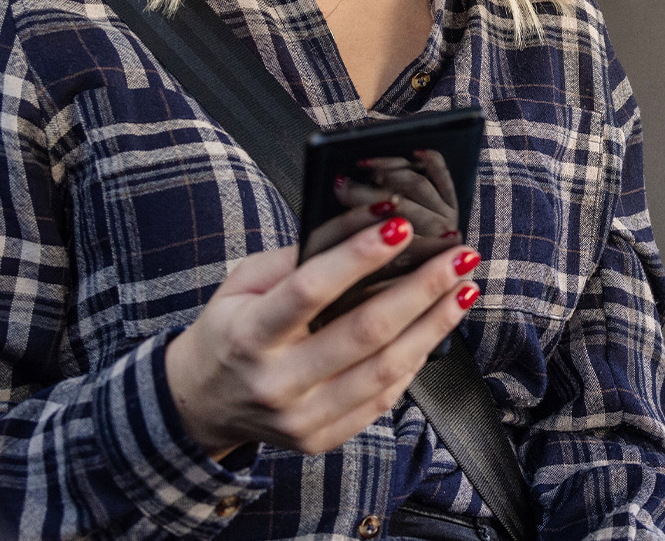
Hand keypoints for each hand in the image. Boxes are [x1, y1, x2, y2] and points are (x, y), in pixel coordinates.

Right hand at [162, 216, 481, 459]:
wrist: (202, 404)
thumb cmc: (228, 331)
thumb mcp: (243, 283)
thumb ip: (297, 257)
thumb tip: (365, 226)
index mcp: (249, 335)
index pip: (310, 290)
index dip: (359, 256)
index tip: (400, 225)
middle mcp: (277, 382)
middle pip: (365, 332)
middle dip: (421, 288)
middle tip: (458, 256)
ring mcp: (302, 418)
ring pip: (387, 369)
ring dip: (435, 324)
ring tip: (462, 288)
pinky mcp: (322, 439)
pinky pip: (384, 398)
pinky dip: (416, 359)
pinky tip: (435, 328)